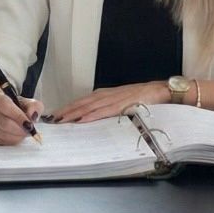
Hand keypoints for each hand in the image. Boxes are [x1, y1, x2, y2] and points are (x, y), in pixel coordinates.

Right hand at [0, 83, 42, 145]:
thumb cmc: (12, 105)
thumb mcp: (25, 101)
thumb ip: (34, 106)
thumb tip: (32, 116)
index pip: (6, 106)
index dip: (18, 117)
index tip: (29, 124)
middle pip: (4, 123)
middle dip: (19, 130)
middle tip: (29, 131)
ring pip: (1, 134)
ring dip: (16, 137)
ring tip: (23, 133)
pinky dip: (10, 141)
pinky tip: (15, 136)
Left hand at [54, 80, 170, 122]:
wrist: (161, 91)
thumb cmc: (143, 98)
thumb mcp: (123, 104)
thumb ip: (111, 110)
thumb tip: (96, 120)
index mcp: (107, 95)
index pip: (84, 101)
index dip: (69, 107)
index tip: (57, 115)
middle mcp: (107, 95)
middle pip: (82, 103)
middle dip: (67, 111)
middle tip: (52, 119)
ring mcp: (114, 99)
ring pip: (90, 107)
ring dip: (74, 113)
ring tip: (62, 120)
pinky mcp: (122, 104)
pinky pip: (104, 111)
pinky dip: (91, 116)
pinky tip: (82, 121)